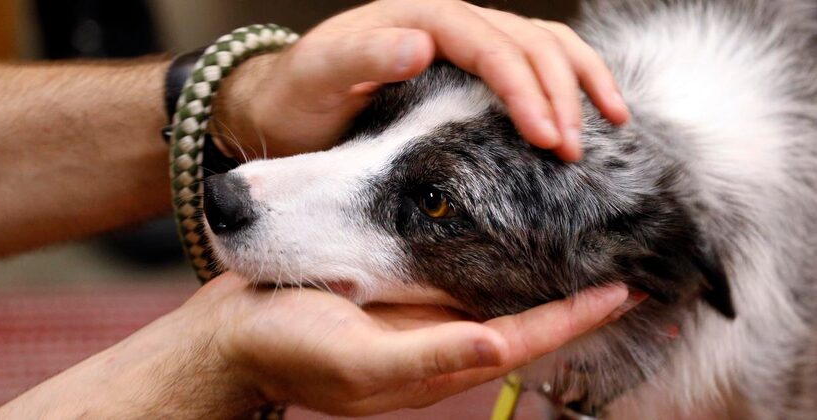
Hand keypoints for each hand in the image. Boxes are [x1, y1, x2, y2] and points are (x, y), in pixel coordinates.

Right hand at [205, 273, 629, 414]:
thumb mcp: (361, 361)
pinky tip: (505, 234)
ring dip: (540, 276)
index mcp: (439, 360)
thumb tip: (498, 347)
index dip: (577, 318)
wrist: (234, 334)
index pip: (525, 339)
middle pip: (523, 320)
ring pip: (496, 294)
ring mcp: (420, 313)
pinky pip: (457, 272)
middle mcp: (440, 337)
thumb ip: (431, 356)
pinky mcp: (398, 288)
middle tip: (623, 269)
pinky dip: (492, 256)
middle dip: (573, 300)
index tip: (625, 290)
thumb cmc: (290, 349)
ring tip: (581, 249)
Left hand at [214, 0, 628, 161]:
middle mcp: (447, 22)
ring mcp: (462, 42)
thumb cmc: (298, 96)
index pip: (488, 45)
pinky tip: (588, 110)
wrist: (286, 103)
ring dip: (579, 81)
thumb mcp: (317, 77)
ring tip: (612, 122)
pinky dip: (565, 82)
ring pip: (540, 45)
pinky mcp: (468, 68)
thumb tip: (419, 44)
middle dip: (559, 93)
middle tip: (575, 149)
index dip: (522, 89)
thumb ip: (362, 58)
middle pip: (525, 42)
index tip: (546, 137)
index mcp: (417, 18)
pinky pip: (529, 63)